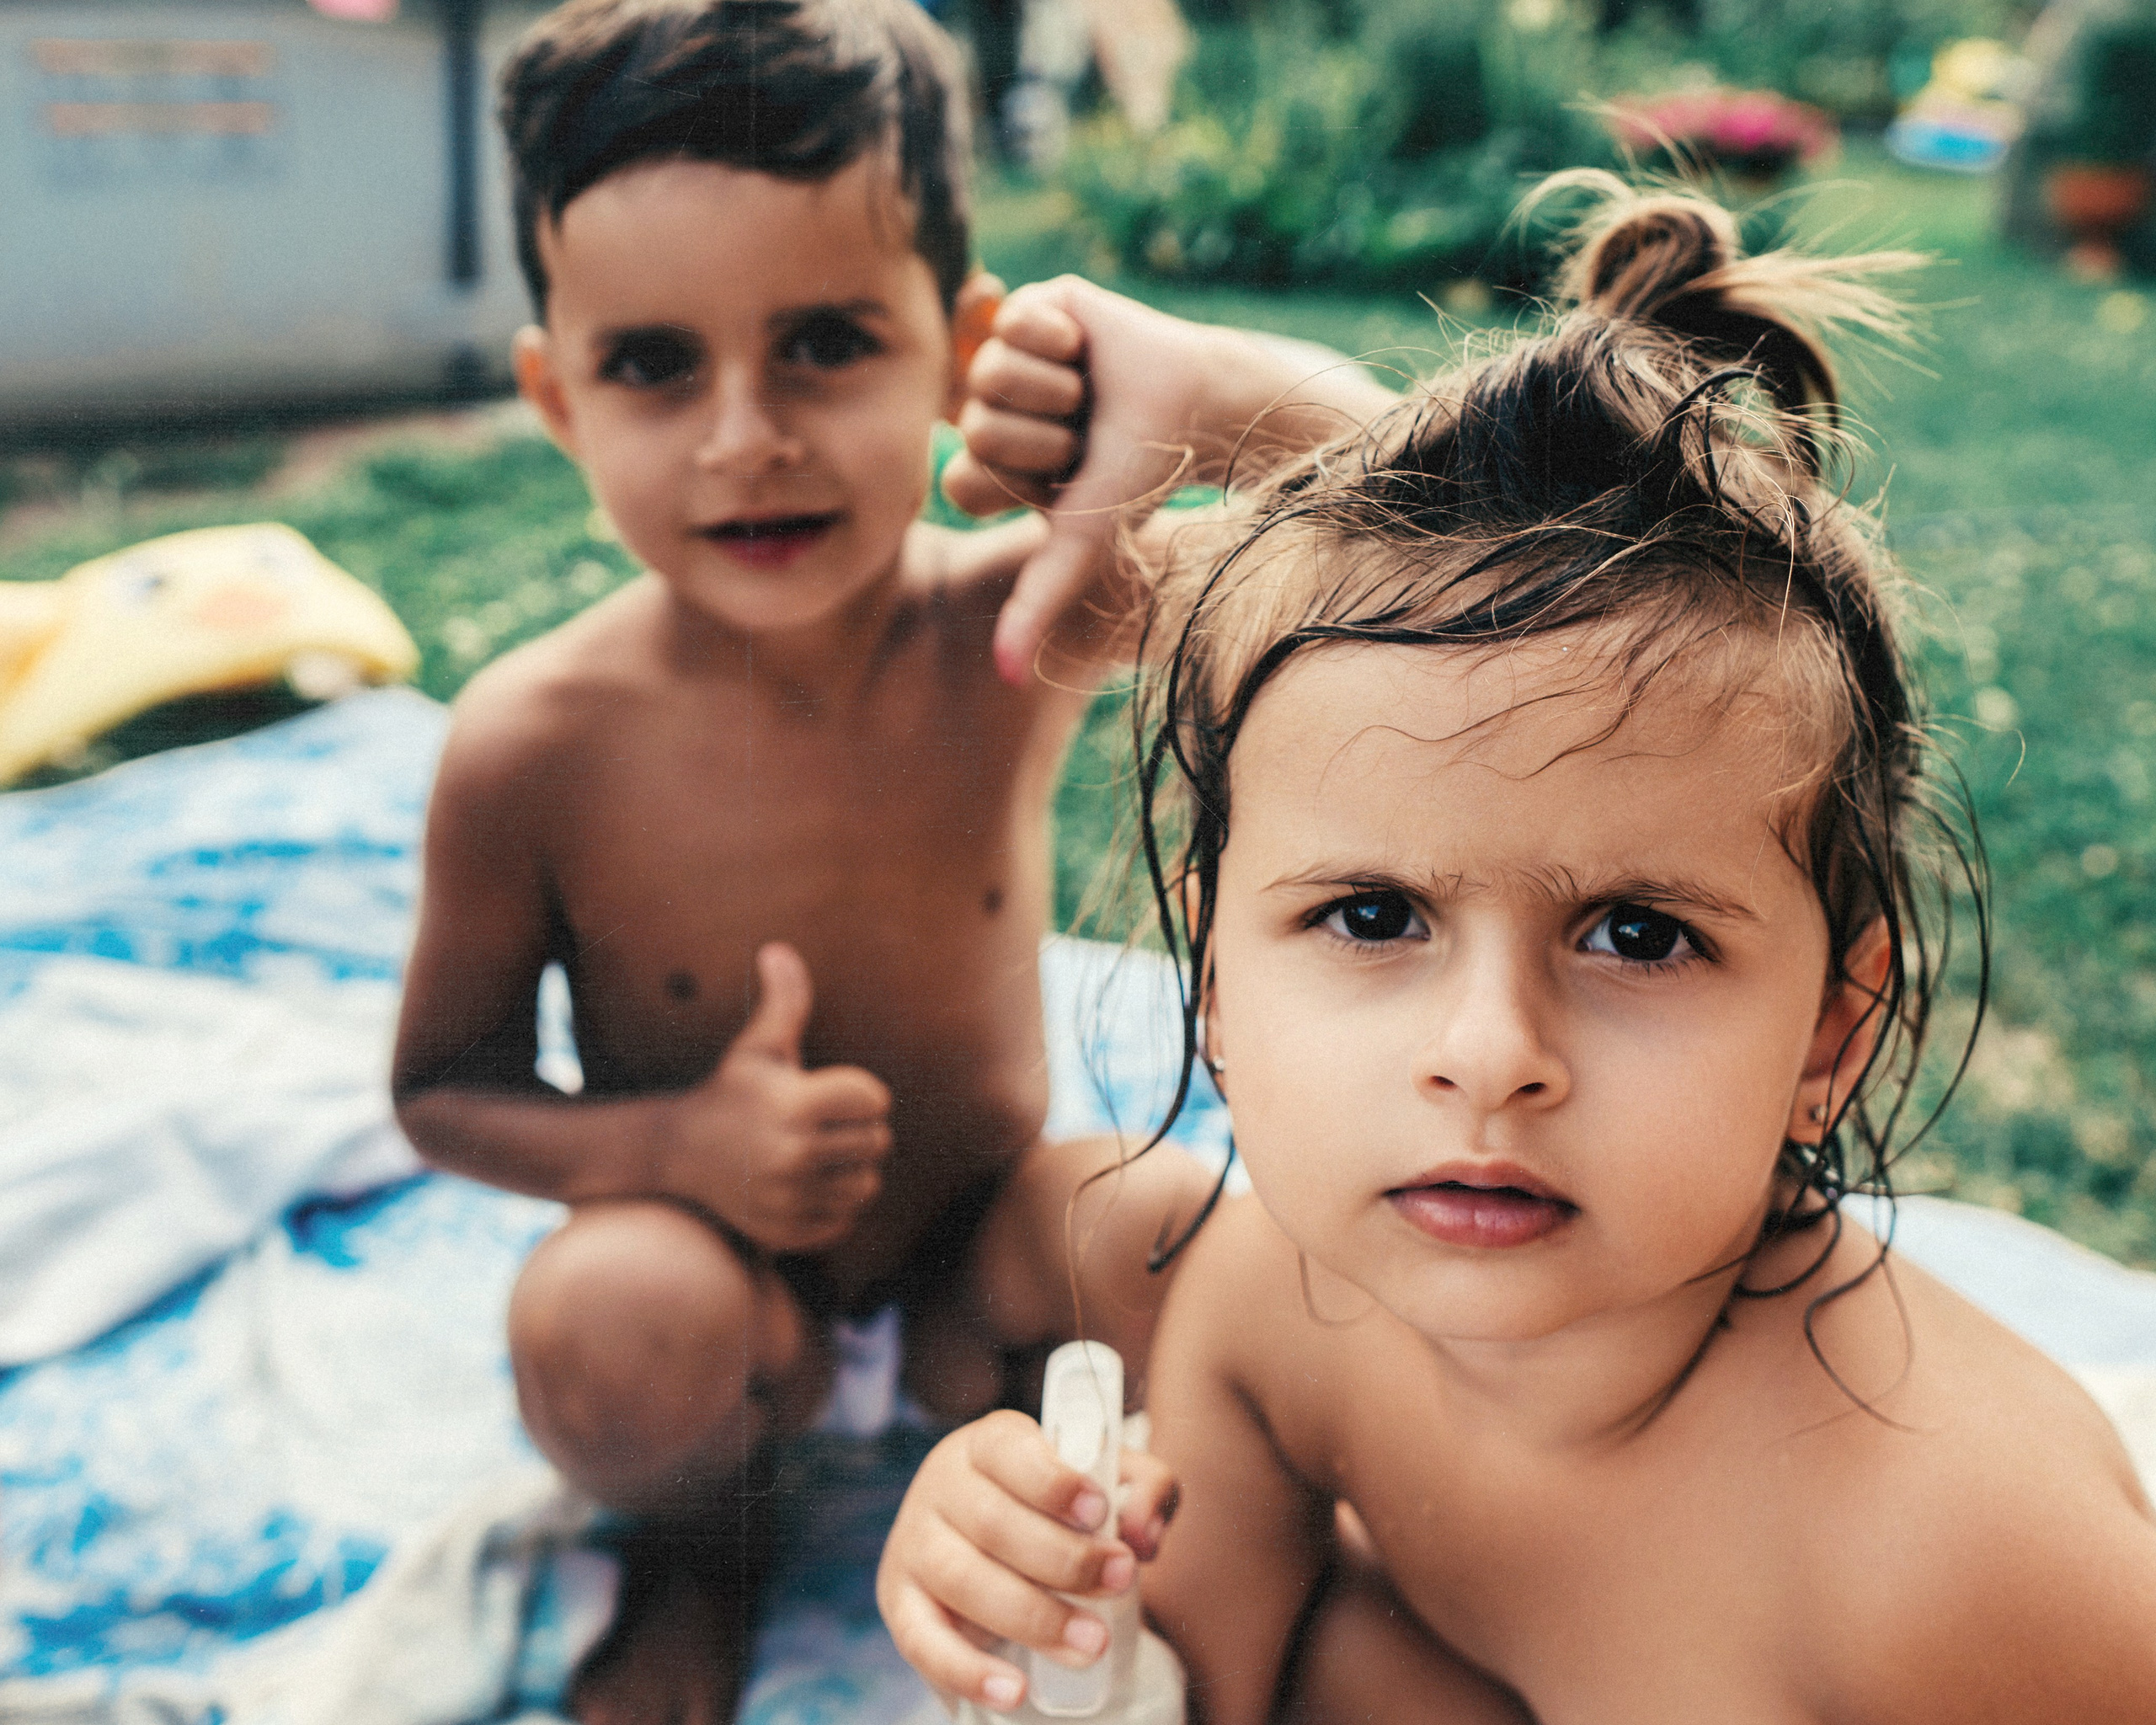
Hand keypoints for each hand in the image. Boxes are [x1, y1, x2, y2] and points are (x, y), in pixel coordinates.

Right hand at [670, 942, 891, 1252]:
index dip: (861, 1092)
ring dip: (852, 1169)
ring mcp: (788, 1199)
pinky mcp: (786, 1232)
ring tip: (820, 1153)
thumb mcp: (757, 1046)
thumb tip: (779, 950)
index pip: (875, 1099)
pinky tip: (807, 1184)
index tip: (832, 1092)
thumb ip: (783, 1001)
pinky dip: (834, 1205)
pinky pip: (845, 1221)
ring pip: (866, 1186)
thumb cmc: (731, 1090)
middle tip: (826, 1123)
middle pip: (877, 1143)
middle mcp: (791, 1155)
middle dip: (859, 1130)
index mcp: (793, 1105)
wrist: (677, 1153)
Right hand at [877, 1408, 1179, 1712]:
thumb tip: (1143, 1535)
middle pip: (993, 1522)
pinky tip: (1014, 1690)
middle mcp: (941, 1486)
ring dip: (1032, 1616)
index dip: (1053, 1482)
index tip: (1101, 1511)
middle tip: (1121, 1582)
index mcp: (989, 1444)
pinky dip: (967, 1671)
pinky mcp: (900, 1604)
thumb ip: (1145, 1490)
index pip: (1009, 1451)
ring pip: (963, 1580)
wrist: (1000, 1547)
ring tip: (1092, 1642)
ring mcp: (914, 1545)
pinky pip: (923, 1642)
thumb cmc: (1060, 1508)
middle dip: (1064, 1559)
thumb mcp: (1110, 1484)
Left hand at [948, 278, 1215, 685]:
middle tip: (1084, 430)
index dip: (1021, 481)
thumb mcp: (1082, 544)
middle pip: (972, 425)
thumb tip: (1005, 676)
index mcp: (989, 463)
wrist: (1196, 407)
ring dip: (1056, 389)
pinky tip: (1087, 345)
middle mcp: (988, 408)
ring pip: (987, 372)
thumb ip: (1036, 603)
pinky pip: (1013, 318)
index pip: (960, 478)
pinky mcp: (1034, 304)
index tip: (1067, 479)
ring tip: (1089, 390)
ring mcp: (1007, 354)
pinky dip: (1062, 338)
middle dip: (1043, 436)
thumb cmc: (1139, 477)